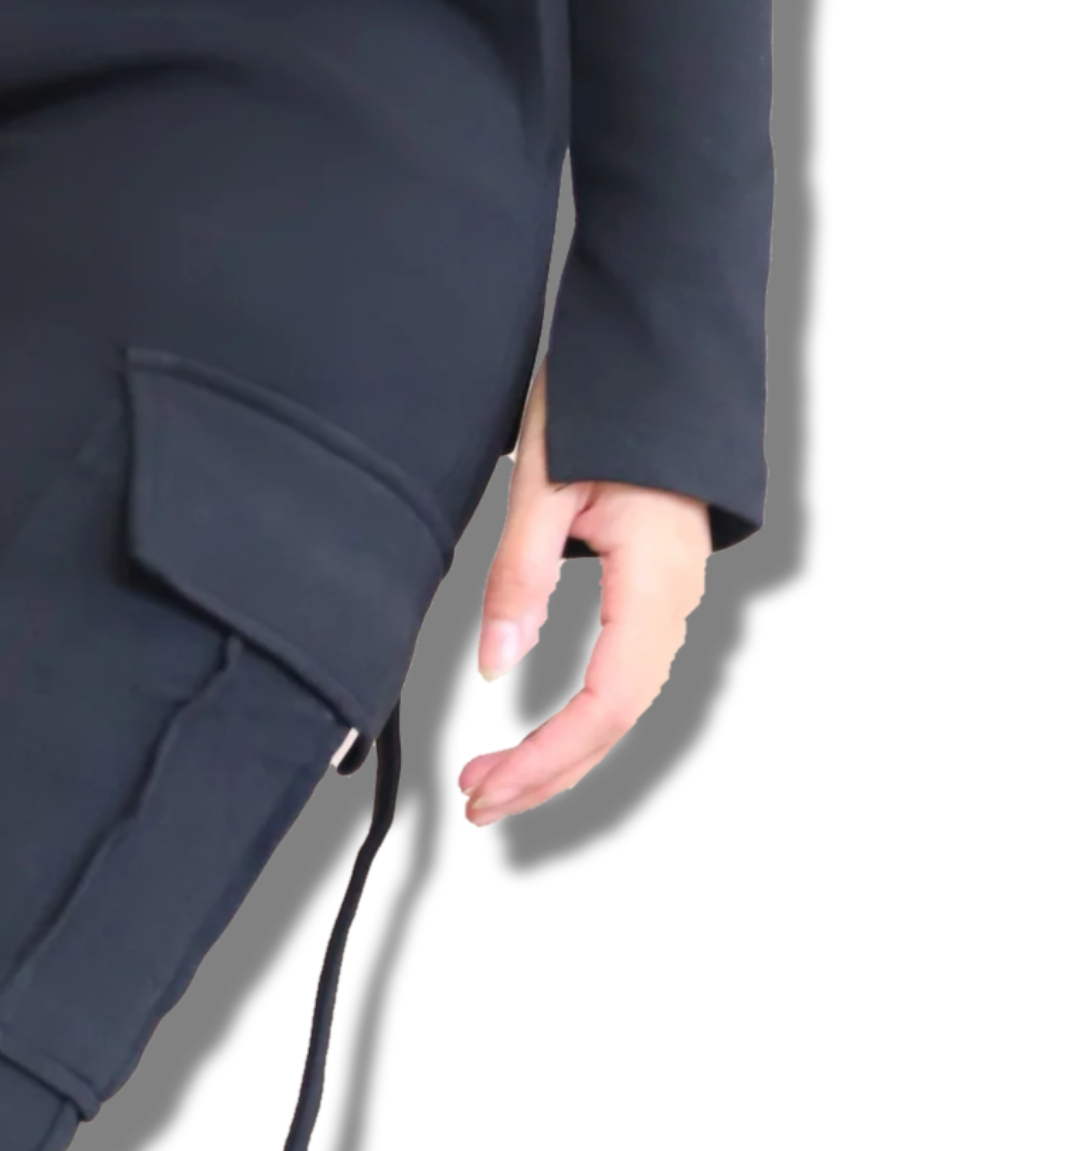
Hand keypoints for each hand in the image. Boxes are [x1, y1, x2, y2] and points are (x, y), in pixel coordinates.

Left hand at [457, 363, 708, 827]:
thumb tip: (496, 670)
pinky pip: (623, 674)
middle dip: (547, 771)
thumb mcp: (543, 482)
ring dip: (560, 751)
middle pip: (617, 717)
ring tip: (492, 785)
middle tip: (475, 806)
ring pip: (622, 702)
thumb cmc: (602, 395)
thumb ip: (521, 578)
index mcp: (653, 577)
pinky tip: (536, 741)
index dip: (547, 756)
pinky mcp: (655, 588)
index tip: (485, 789)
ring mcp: (672, 594)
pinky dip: (576, 718)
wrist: (657, 343)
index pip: (607, 701)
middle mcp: (675, 597)